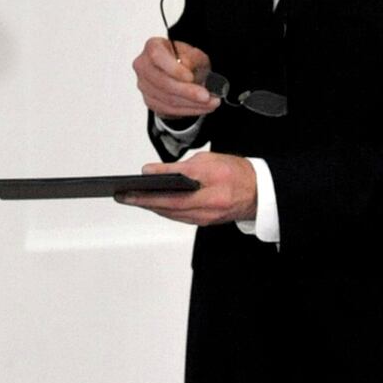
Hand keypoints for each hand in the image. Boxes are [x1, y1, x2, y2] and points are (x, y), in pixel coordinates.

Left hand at [115, 154, 256, 225]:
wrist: (259, 190)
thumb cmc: (235, 171)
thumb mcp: (206, 161)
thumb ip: (178, 167)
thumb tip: (151, 171)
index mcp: (210, 191)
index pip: (173, 195)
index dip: (149, 194)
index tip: (130, 189)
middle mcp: (208, 209)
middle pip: (169, 208)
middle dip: (143, 202)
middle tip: (123, 196)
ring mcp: (207, 218)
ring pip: (172, 215)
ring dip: (151, 207)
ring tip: (131, 199)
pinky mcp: (205, 221)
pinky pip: (180, 217)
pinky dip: (165, 210)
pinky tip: (153, 203)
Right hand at [132, 36, 219, 119]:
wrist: (181, 70)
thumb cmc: (185, 58)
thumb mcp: (194, 53)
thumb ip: (191, 58)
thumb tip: (187, 67)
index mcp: (153, 46)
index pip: (158, 57)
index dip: (174, 69)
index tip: (190, 77)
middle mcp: (143, 65)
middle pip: (162, 82)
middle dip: (187, 91)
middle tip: (206, 96)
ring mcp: (144, 85)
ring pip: (167, 99)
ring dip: (191, 103)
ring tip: (210, 103)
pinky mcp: (149, 100)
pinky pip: (168, 109)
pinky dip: (187, 110)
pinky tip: (201, 107)